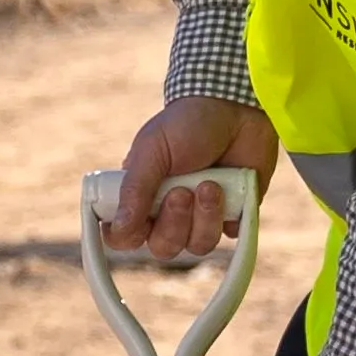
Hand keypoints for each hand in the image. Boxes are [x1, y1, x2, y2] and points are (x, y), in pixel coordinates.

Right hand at [106, 99, 275, 261]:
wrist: (237, 108)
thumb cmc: (188, 123)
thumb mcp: (152, 150)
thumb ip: (134, 190)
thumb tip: (118, 228)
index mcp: (141, 195)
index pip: (124, 235)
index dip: (128, 236)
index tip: (140, 222)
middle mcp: (168, 211)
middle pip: (162, 247)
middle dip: (173, 223)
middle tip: (182, 191)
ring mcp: (201, 215)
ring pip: (196, 245)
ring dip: (203, 217)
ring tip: (211, 183)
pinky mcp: (233, 214)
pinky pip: (227, 237)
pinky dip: (227, 215)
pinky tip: (228, 187)